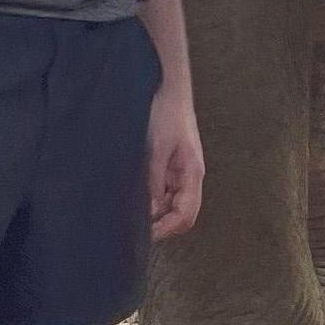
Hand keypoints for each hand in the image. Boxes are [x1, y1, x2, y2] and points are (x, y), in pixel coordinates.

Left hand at [148, 79, 205, 240]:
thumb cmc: (166, 114)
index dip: (166, 229)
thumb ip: (154, 181)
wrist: (170, 89)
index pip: (185, 215)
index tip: (144, 235)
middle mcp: (190, 177)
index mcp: (192, 173)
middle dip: (162, 225)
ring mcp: (182, 173)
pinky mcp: (172, 167)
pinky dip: (154, 200)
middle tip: (134, 229)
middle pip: (182, 215)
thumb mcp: (156, 148)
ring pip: (173, 205)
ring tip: (132, 214)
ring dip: (156, 213)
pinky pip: (166, 192)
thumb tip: (150, 211)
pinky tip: (137, 199)